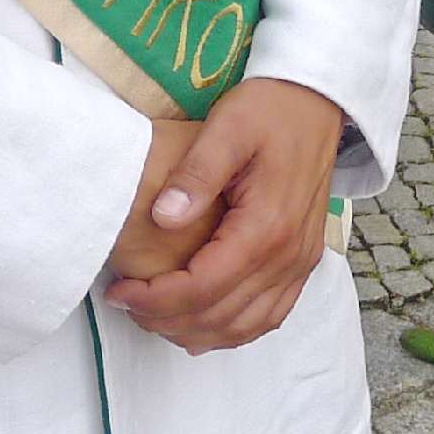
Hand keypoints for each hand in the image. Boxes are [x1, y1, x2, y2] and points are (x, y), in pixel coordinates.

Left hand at [104, 79, 341, 355]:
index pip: (204, 286)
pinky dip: (233, 330)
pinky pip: (270, 315)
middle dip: (167, 319)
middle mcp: (289, 256)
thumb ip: (196, 175)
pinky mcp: (303, 261)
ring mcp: (300, 262)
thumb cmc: (268, 109)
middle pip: (222, 315)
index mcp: (267, 226)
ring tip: (152, 318)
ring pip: (247, 326)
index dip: (156, 299)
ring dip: (197, 332)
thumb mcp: (227, 128)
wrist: (316, 101)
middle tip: (125, 306)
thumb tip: (162, 218)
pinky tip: (201, 327)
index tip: (118, 292)